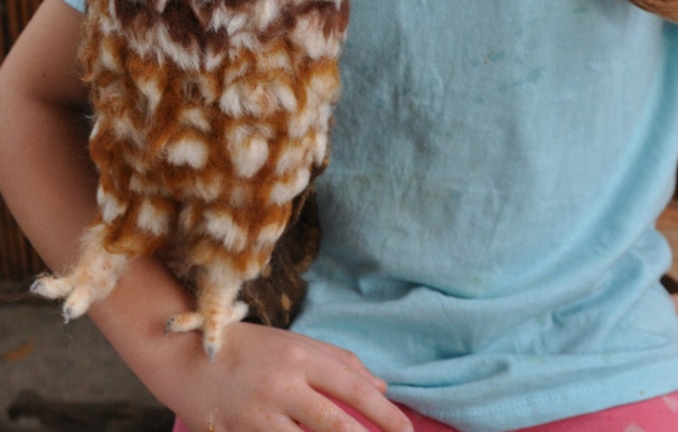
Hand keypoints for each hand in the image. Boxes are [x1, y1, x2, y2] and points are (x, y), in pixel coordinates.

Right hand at [158, 322, 412, 431]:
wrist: (181, 352)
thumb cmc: (247, 349)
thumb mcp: (293, 344)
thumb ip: (338, 361)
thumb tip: (382, 386)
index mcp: (300, 357)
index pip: (351, 385)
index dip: (383, 412)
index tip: (408, 430)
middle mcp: (281, 384)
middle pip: (331, 423)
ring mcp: (255, 414)